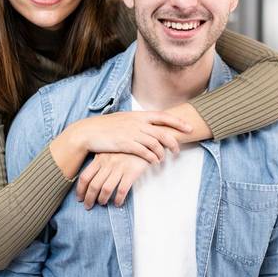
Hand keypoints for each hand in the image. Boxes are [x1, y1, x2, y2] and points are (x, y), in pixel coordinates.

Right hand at [65, 111, 189, 163]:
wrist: (89, 132)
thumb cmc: (106, 126)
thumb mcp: (124, 119)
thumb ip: (137, 121)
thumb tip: (148, 123)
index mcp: (138, 115)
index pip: (163, 116)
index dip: (177, 122)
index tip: (188, 127)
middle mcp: (137, 123)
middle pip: (163, 132)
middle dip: (174, 142)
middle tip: (178, 150)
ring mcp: (132, 133)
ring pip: (155, 144)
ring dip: (162, 153)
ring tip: (163, 159)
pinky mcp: (126, 144)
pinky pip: (144, 152)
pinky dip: (152, 157)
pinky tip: (153, 162)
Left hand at [76, 152, 153, 208]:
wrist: (143, 141)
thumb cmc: (124, 148)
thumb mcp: (108, 150)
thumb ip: (99, 161)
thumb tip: (89, 176)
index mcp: (100, 158)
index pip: (85, 177)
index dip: (80, 190)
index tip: (79, 198)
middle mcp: (108, 163)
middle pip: (94, 185)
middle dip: (89, 198)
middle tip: (88, 206)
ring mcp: (120, 167)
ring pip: (106, 189)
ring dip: (102, 199)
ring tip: (102, 203)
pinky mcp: (132, 172)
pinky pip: (122, 189)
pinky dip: (118, 199)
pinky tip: (118, 203)